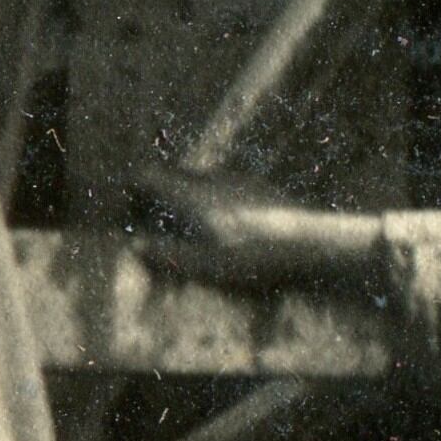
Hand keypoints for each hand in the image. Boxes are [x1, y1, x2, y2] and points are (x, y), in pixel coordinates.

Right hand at [122, 164, 394, 303]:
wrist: (311, 242)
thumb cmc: (254, 258)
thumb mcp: (205, 265)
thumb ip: (168, 255)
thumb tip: (135, 246)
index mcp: (191, 194)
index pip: (147, 175)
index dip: (132, 191)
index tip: (129, 213)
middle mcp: (211, 178)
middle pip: (171, 174)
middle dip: (157, 194)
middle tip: (155, 224)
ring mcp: (238, 178)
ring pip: (199, 179)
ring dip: (186, 196)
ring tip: (190, 230)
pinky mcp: (260, 186)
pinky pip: (224, 185)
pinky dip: (213, 200)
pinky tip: (227, 227)